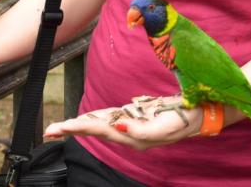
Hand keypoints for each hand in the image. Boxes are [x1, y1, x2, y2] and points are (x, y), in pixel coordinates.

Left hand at [43, 95, 202, 150]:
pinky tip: (85, 122)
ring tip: (60, 127)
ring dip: (79, 126)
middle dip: (72, 129)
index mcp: (132, 136)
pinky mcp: (136, 117)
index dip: (79, 128)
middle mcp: (128, 133)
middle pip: (94, 130)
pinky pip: (110, 119)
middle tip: (49, 130)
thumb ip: (140, 130)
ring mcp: (132, 126)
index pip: (99, 131)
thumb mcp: (163, 127)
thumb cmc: (182, 120)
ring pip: (100, 125)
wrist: (200, 114)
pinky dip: (94, 120)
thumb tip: (118, 128)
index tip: (62, 127)